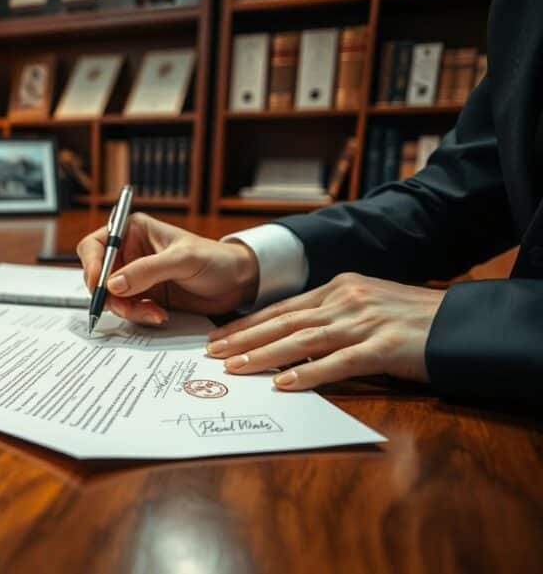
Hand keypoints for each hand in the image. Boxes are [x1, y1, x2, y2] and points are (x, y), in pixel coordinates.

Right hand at [75, 212, 259, 323]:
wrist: (237, 283)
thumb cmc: (215, 259)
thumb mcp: (182, 260)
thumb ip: (147, 270)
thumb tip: (112, 284)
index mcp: (133, 231)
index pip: (96, 245)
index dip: (92, 266)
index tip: (100, 286)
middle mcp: (130, 253)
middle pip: (98, 276)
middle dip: (109, 295)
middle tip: (126, 307)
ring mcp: (136, 277)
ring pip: (112, 297)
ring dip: (127, 309)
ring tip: (154, 313)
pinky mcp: (145, 297)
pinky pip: (128, 310)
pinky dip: (139, 316)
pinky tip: (160, 315)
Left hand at [206, 273, 444, 389]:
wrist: (460, 323)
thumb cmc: (411, 318)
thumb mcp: (367, 304)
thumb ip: (332, 316)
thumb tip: (290, 339)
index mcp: (340, 288)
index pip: (282, 308)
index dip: (248, 323)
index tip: (219, 336)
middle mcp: (346, 301)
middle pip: (284, 322)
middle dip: (244, 338)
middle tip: (212, 353)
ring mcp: (364, 323)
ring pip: (303, 340)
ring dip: (265, 355)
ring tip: (236, 368)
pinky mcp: (384, 347)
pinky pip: (339, 363)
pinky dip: (309, 374)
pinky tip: (284, 384)